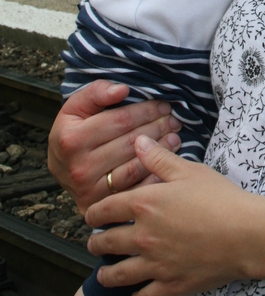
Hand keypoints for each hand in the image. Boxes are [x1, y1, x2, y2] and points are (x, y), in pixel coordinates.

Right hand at [47, 80, 181, 213]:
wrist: (59, 166)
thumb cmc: (72, 131)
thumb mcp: (75, 106)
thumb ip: (96, 92)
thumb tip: (122, 89)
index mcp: (72, 140)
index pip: (120, 121)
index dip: (146, 111)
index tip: (163, 105)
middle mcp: (80, 167)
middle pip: (130, 143)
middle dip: (157, 128)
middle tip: (174, 121)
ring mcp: (89, 190)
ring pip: (134, 167)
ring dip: (160, 152)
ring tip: (174, 138)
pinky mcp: (98, 206)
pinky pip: (133, 191)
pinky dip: (153, 177)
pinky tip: (165, 163)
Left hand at [85, 136, 264, 295]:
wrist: (245, 233)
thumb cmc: (219, 197)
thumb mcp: (188, 170)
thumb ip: (158, 158)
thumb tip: (137, 141)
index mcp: (145, 204)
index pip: (105, 209)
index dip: (94, 213)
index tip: (92, 215)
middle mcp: (143, 236)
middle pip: (105, 242)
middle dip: (96, 242)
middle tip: (96, 242)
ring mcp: (155, 264)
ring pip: (117, 275)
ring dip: (106, 274)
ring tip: (105, 272)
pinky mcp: (169, 285)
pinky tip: (136, 294)